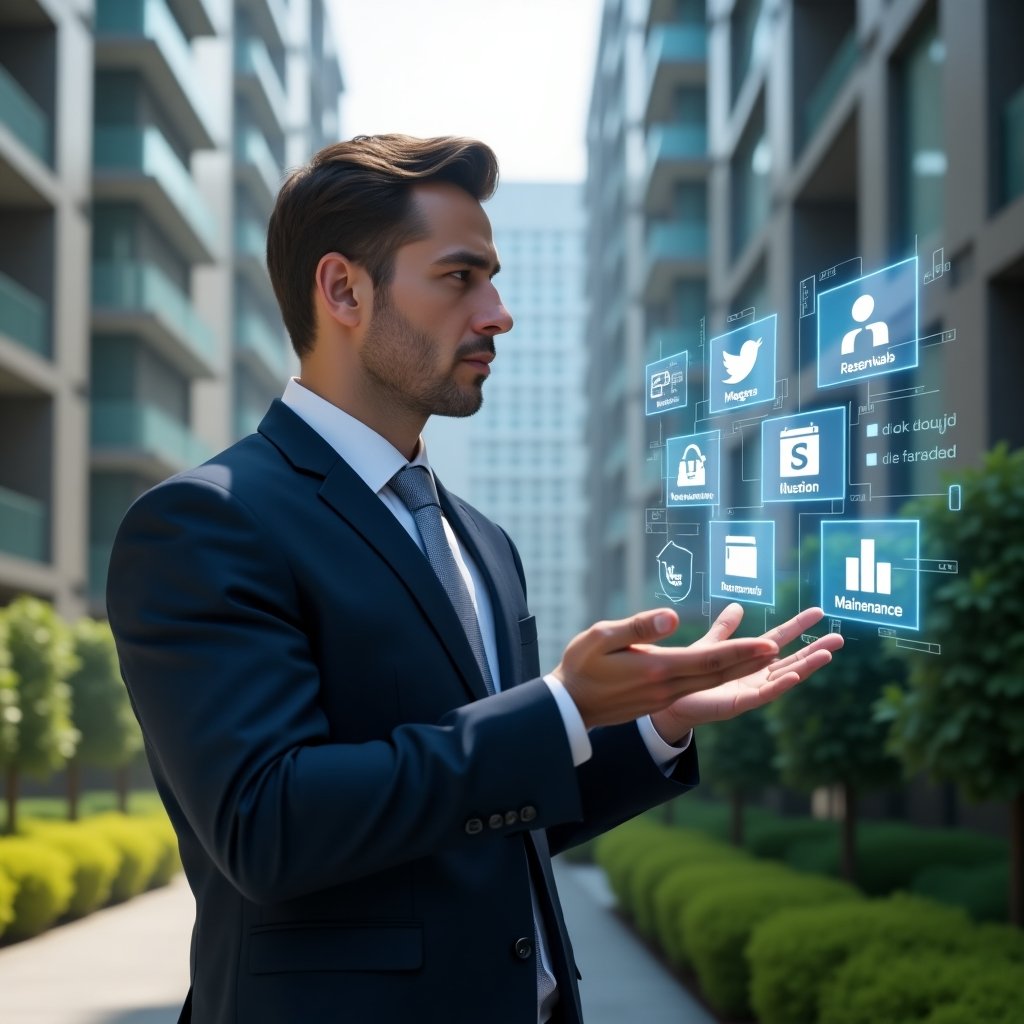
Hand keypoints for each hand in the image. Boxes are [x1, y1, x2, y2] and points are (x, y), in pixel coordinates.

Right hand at [551, 608, 780, 729]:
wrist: (570, 706)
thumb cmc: (581, 665)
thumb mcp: (602, 636)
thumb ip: (639, 627)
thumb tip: (672, 616)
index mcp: (658, 669)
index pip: (710, 659)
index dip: (742, 651)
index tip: (770, 644)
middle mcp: (668, 686)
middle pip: (720, 673)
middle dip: (754, 661)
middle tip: (784, 648)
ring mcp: (666, 696)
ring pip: (714, 682)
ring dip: (744, 669)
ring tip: (770, 656)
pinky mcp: (662, 698)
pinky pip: (702, 686)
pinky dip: (723, 675)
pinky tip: (732, 666)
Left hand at [650, 604, 843, 743]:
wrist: (672, 699)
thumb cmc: (692, 674)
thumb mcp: (711, 646)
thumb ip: (724, 629)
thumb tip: (737, 605)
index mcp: (752, 658)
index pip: (780, 638)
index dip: (798, 625)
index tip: (819, 612)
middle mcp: (757, 674)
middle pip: (792, 658)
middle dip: (815, 649)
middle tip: (839, 638)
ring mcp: (752, 689)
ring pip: (785, 676)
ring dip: (806, 666)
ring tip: (826, 654)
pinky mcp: (740, 703)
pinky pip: (765, 694)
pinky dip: (781, 685)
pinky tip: (795, 675)